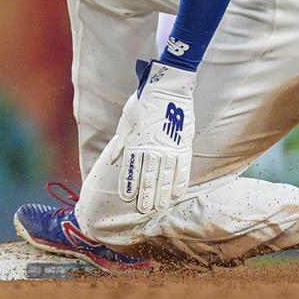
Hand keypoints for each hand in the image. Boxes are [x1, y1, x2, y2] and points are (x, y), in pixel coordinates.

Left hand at [116, 60, 195, 213]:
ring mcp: (170, 148)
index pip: (132, 169)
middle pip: (149, 178)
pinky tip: (176, 195)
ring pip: (166, 177)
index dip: (129, 184)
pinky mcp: (184, 145)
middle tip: (144, 211)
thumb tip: (114, 160)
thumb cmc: (144, 102)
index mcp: (137, 141)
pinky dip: (179, 183)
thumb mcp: (127, 120)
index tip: (127, 198)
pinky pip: (182, 169)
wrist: (169, 87)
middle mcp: (153, 147)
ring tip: (159, 208)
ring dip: (162, 195)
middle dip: (146, 196)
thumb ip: (121, 142)